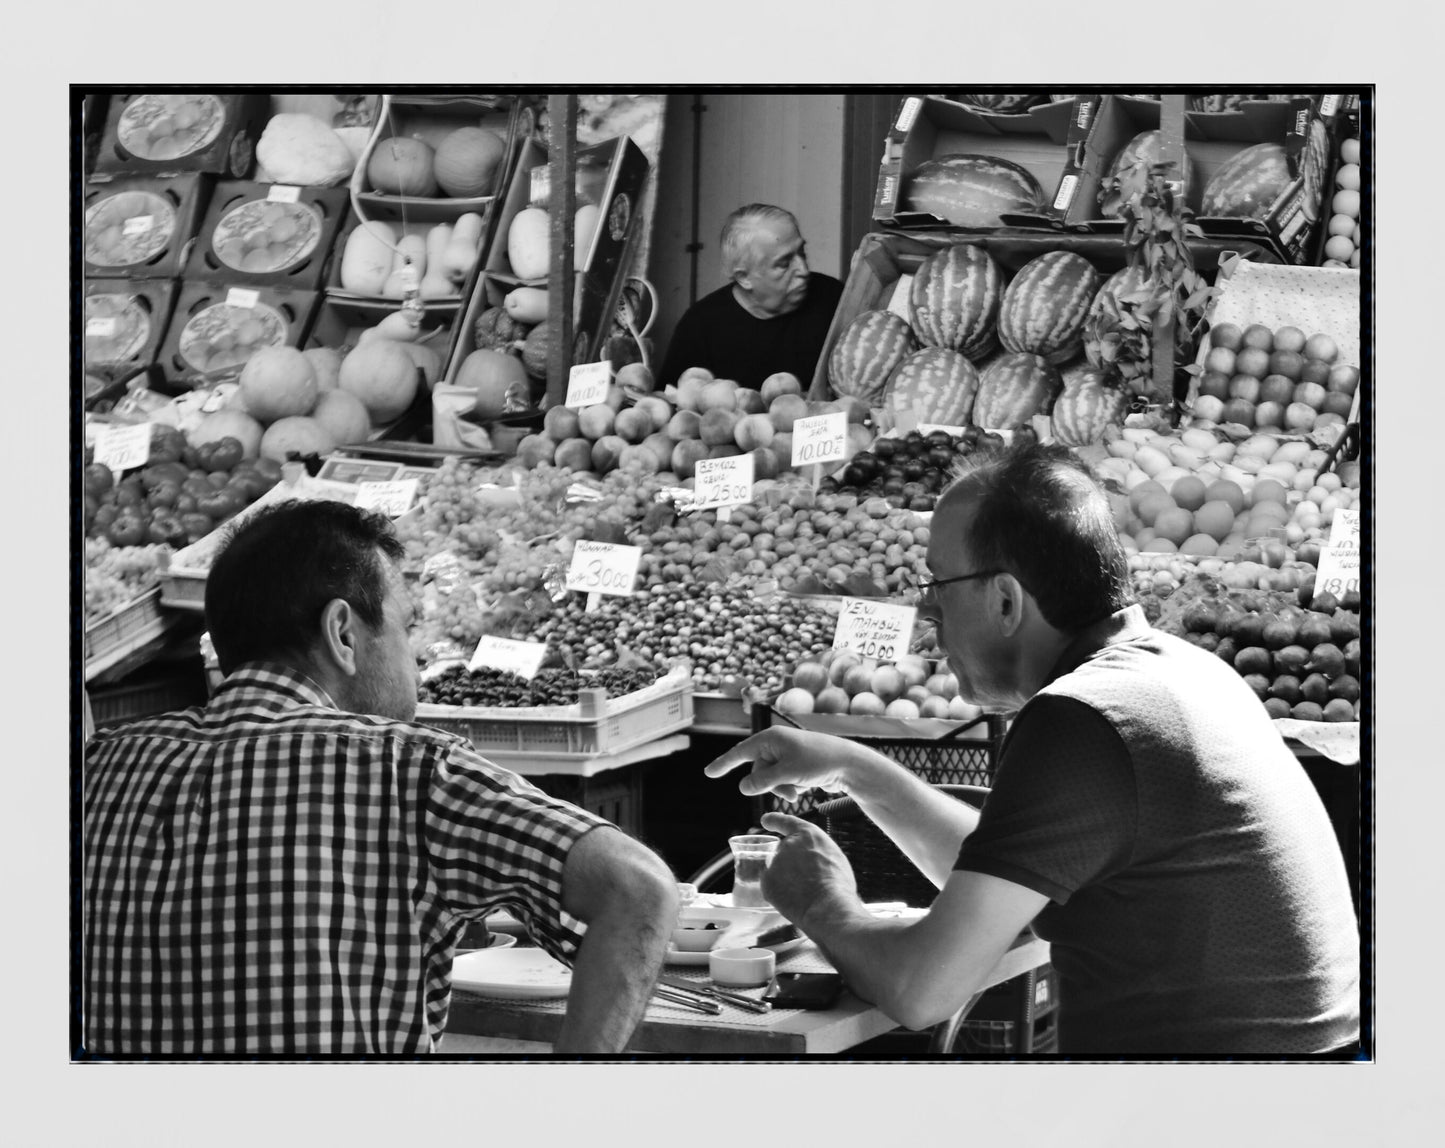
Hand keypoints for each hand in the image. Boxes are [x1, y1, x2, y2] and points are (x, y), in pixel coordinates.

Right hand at [703, 727, 856, 802]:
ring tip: (797, 792)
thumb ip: (762, 782)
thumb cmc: (819, 762)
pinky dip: (789, 787)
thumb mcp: (787, 774)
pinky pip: (781, 780)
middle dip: (769, 785)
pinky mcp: (795, 764)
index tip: (708, 773)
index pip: (740, 752)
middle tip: (789, 791)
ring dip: (780, 788)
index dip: (723, 764)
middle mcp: (776, 744)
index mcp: (771, 738)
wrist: (848, 764)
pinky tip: (803, 787)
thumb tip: (742, 788)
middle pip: (757, 770)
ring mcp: (786, 754)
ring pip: (770, 779)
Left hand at [755, 812, 858, 926]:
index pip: (785, 821)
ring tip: (804, 894)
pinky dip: (780, 894)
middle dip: (790, 865)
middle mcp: (787, 843)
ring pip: (776, 871)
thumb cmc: (838, 884)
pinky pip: (771, 887)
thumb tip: (810, 860)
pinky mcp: (766, 881)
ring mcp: (774, 862)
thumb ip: (816, 851)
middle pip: (783, 852)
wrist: (828, 905)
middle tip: (806, 882)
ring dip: (785, 880)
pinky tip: (794, 900)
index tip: (765, 820)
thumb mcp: (833, 856)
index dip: (774, 820)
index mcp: (806, 834)